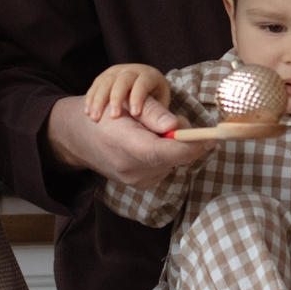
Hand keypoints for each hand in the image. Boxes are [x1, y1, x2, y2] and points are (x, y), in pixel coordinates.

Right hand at [44, 93, 208, 190]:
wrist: (77, 138)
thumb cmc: (103, 115)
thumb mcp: (125, 104)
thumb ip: (154, 114)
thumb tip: (179, 127)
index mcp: (127, 146)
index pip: (167, 152)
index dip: (193, 146)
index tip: (213, 138)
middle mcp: (132, 170)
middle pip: (174, 156)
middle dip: (183, 139)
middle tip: (173, 121)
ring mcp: (136, 181)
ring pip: (171, 162)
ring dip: (172, 147)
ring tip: (152, 131)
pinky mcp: (140, 185)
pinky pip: (164, 167)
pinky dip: (164, 155)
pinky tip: (148, 144)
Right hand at [85, 63, 172, 127]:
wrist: (135, 94)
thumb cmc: (151, 106)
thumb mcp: (158, 108)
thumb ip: (161, 116)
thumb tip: (172, 126)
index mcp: (150, 76)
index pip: (144, 82)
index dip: (139, 96)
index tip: (135, 114)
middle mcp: (132, 71)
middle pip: (123, 80)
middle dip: (117, 98)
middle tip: (114, 117)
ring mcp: (116, 73)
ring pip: (106, 83)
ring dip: (99, 101)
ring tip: (95, 118)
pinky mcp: (103, 79)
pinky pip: (95, 87)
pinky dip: (91, 99)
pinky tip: (88, 113)